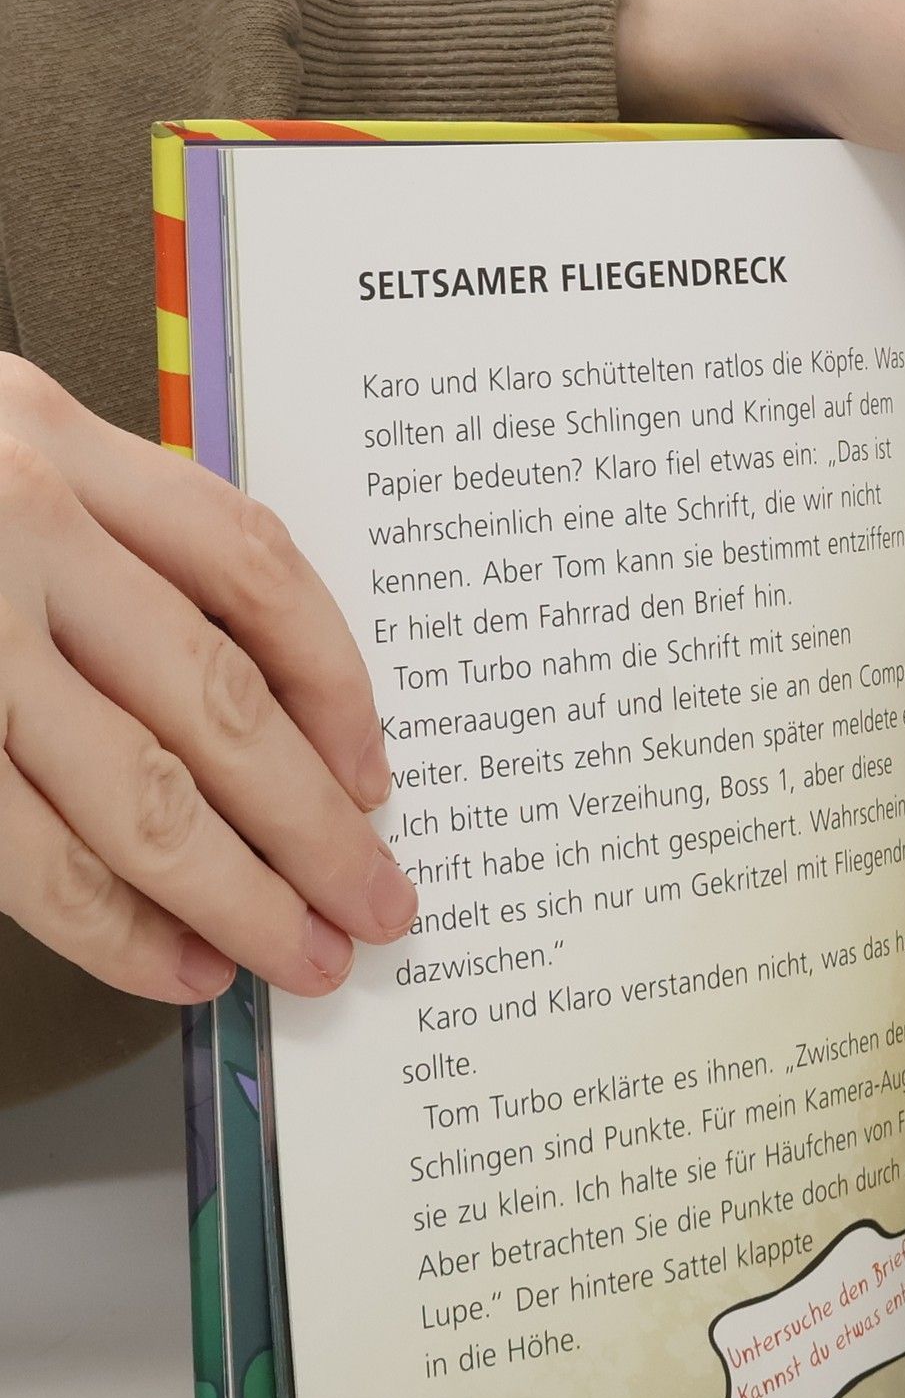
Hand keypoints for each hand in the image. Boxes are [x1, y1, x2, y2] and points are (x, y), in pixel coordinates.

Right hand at [0, 358, 417, 1003]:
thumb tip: (240, 704)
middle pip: (220, 702)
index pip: (251, 569)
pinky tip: (170, 959)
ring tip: (298, 955)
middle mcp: (2, 524)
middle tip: (374, 901)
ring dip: (237, 895)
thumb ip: (88, 533)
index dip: (336, 683)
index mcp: (40, 439)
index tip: (373, 770)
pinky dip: (108, 924)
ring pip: (138, 792)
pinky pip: (22, 852)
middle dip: (314, 826)